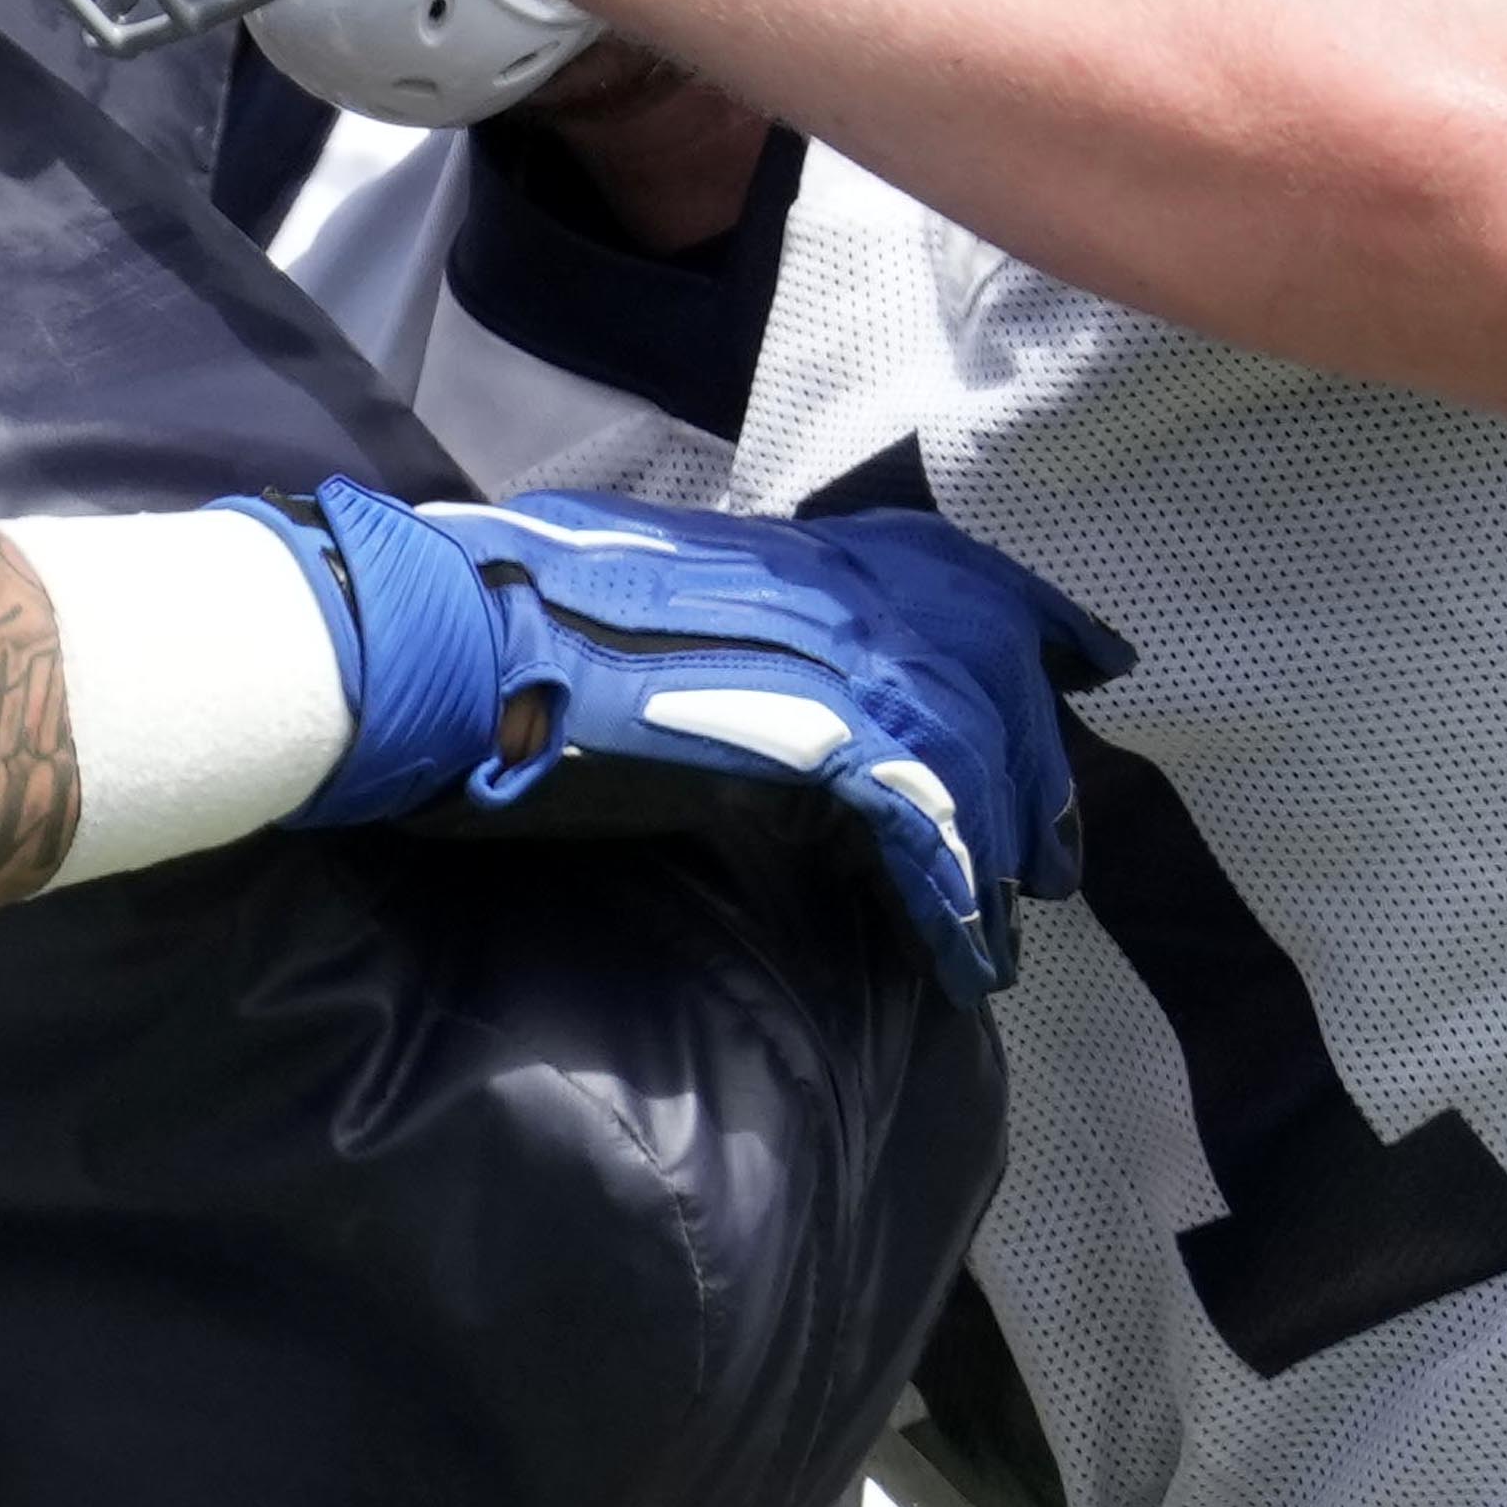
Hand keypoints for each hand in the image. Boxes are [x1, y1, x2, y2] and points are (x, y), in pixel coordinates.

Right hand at [259, 479, 1114, 995]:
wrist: (426, 646)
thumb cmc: (476, 629)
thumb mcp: (618, 610)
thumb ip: (700, 639)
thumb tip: (732, 692)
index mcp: (766, 554)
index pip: (938, 567)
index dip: (1022, 613)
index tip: (1080, 657)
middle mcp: (810, 585)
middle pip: (981, 654)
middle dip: (1032, 755)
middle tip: (1051, 851)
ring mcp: (812, 649)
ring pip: (970, 735)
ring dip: (1001, 838)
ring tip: (1009, 921)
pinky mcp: (797, 730)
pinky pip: (919, 814)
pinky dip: (951, 893)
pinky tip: (963, 952)